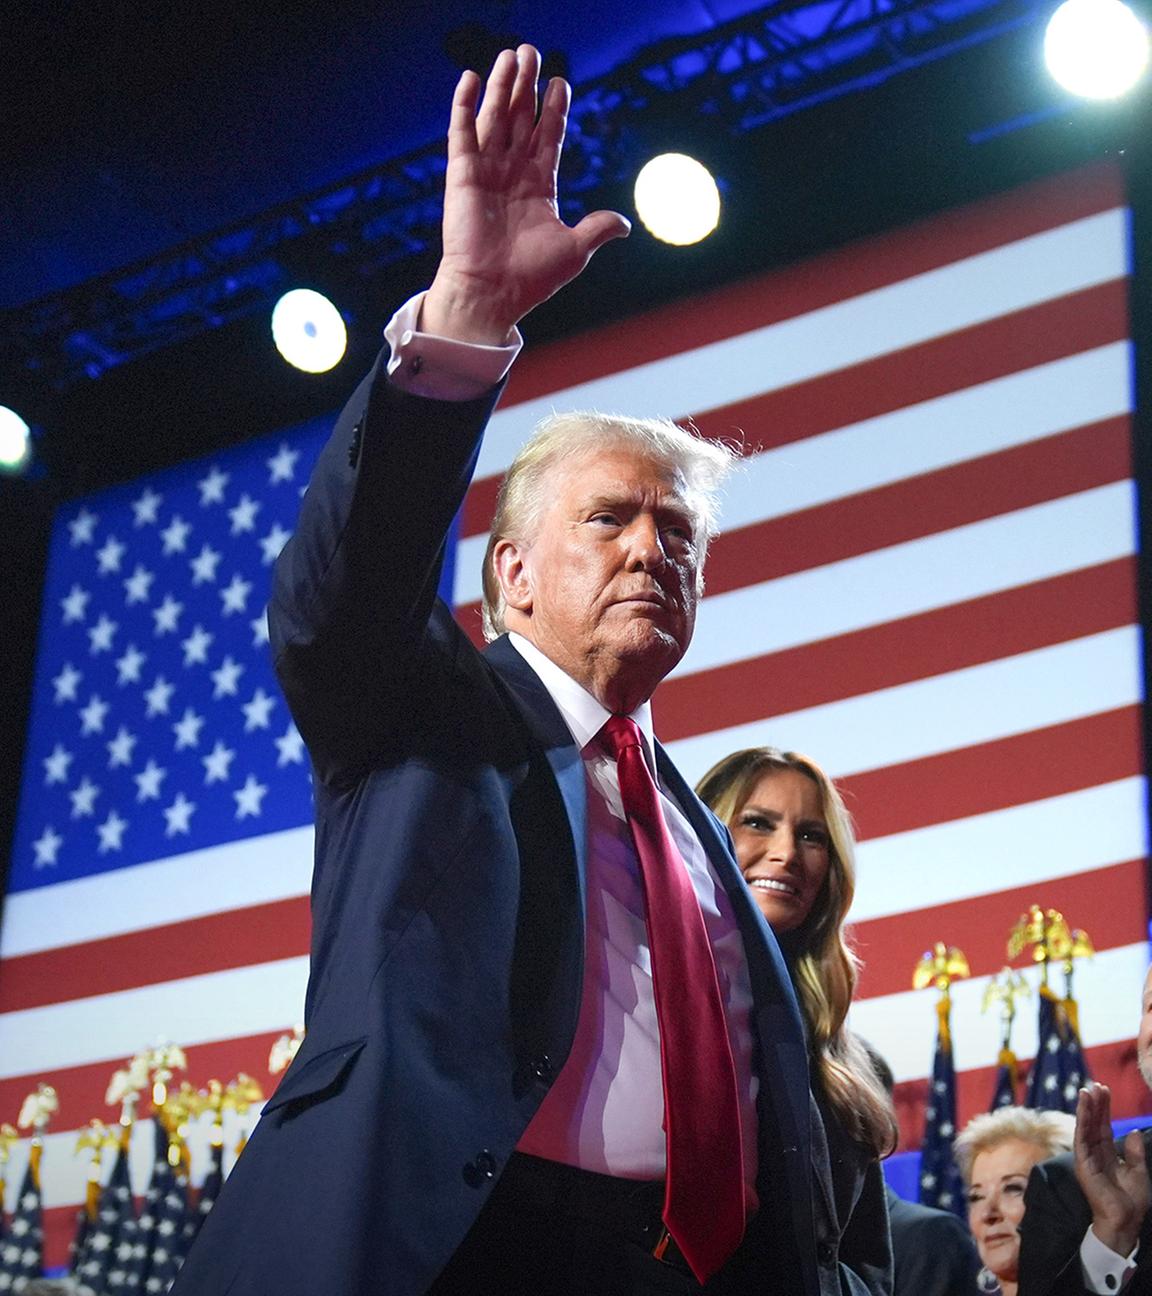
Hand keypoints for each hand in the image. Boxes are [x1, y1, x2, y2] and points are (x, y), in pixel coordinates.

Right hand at [421, 44, 629, 343]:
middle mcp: (512, 174)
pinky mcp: (461, 175)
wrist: (493, 293)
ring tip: (510, 54)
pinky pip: (462, 133)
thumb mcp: (574, 250)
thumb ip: (597, 229)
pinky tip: (469, 78)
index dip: (554, 109)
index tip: (561, 82)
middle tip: (531, 51)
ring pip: (494, 118)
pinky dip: (463, 106)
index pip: (548, 136)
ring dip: (501, 85)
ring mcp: (486, 172)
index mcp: (539, 186)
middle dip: (526, 86)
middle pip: (521, 118)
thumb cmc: (531, 278)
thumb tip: (625, 224)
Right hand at [1074, 1082, 1149, 1257]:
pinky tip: (1084, 1108)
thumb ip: (1134, 1152)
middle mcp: (1094, 1153)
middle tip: (1097, 1085)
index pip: (1103, 1126)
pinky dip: (1082, 1121)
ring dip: (1086, 1108)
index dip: (1104, 1109)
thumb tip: (1131, 1131)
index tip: (1105, 1090)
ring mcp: (1087, 1157)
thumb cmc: (1131, 1201)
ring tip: (1088, 1091)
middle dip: (1095, 1104)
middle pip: (1094, 1123)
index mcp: (1107, 1154)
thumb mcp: (1138, 1172)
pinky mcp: (1083, 1163)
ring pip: (1085, 1127)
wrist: (1125, 1221)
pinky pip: (1081, 1138)